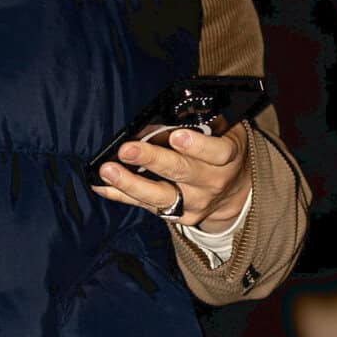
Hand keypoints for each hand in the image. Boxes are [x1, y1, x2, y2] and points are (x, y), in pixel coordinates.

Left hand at [92, 123, 249, 229]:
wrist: (235, 193)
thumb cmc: (223, 152)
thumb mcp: (225, 133)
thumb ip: (203, 125)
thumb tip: (159, 120)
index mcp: (228, 158)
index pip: (217, 152)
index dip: (197, 146)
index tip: (175, 136)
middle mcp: (213, 183)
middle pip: (182, 172)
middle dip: (151, 159)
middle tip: (126, 149)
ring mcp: (196, 203)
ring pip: (161, 195)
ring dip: (130, 183)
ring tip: (107, 170)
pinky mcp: (180, 216)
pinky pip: (147, 206)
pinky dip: (122, 195)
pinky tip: (102, 186)